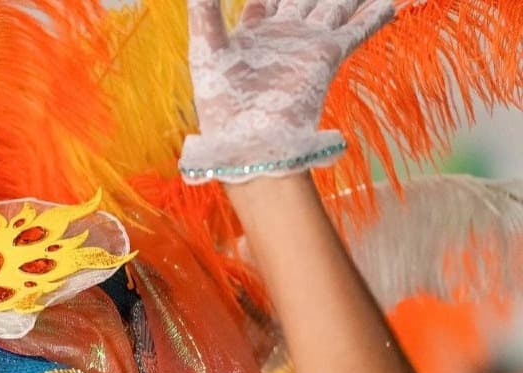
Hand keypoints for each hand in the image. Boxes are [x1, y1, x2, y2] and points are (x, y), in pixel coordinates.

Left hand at [181, 0, 395, 182]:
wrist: (247, 139)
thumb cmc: (221, 101)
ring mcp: (307, 45)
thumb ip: (204, 15)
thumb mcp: (206, 49)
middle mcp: (283, 36)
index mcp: (252, 35)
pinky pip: (356, 30)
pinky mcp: (327, 56)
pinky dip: (372, 17)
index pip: (264, 3)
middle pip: (305, 1)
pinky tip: (388, 4)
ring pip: (334, 9)